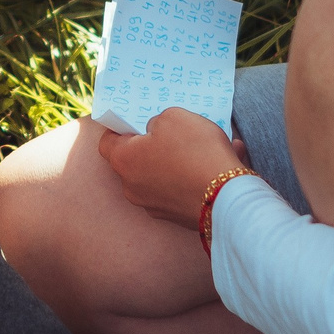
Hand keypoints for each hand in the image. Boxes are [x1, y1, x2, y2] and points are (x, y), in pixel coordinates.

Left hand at [97, 107, 247, 228]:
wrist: (226, 198)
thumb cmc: (194, 151)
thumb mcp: (173, 117)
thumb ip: (158, 121)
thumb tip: (155, 132)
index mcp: (124, 161)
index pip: (107, 142)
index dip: (119, 128)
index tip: (135, 120)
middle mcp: (132, 188)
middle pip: (136, 161)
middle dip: (153, 145)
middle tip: (173, 132)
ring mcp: (154, 206)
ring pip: (163, 174)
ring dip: (181, 160)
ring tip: (210, 143)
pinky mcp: (177, 217)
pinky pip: (184, 188)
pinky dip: (197, 175)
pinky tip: (227, 158)